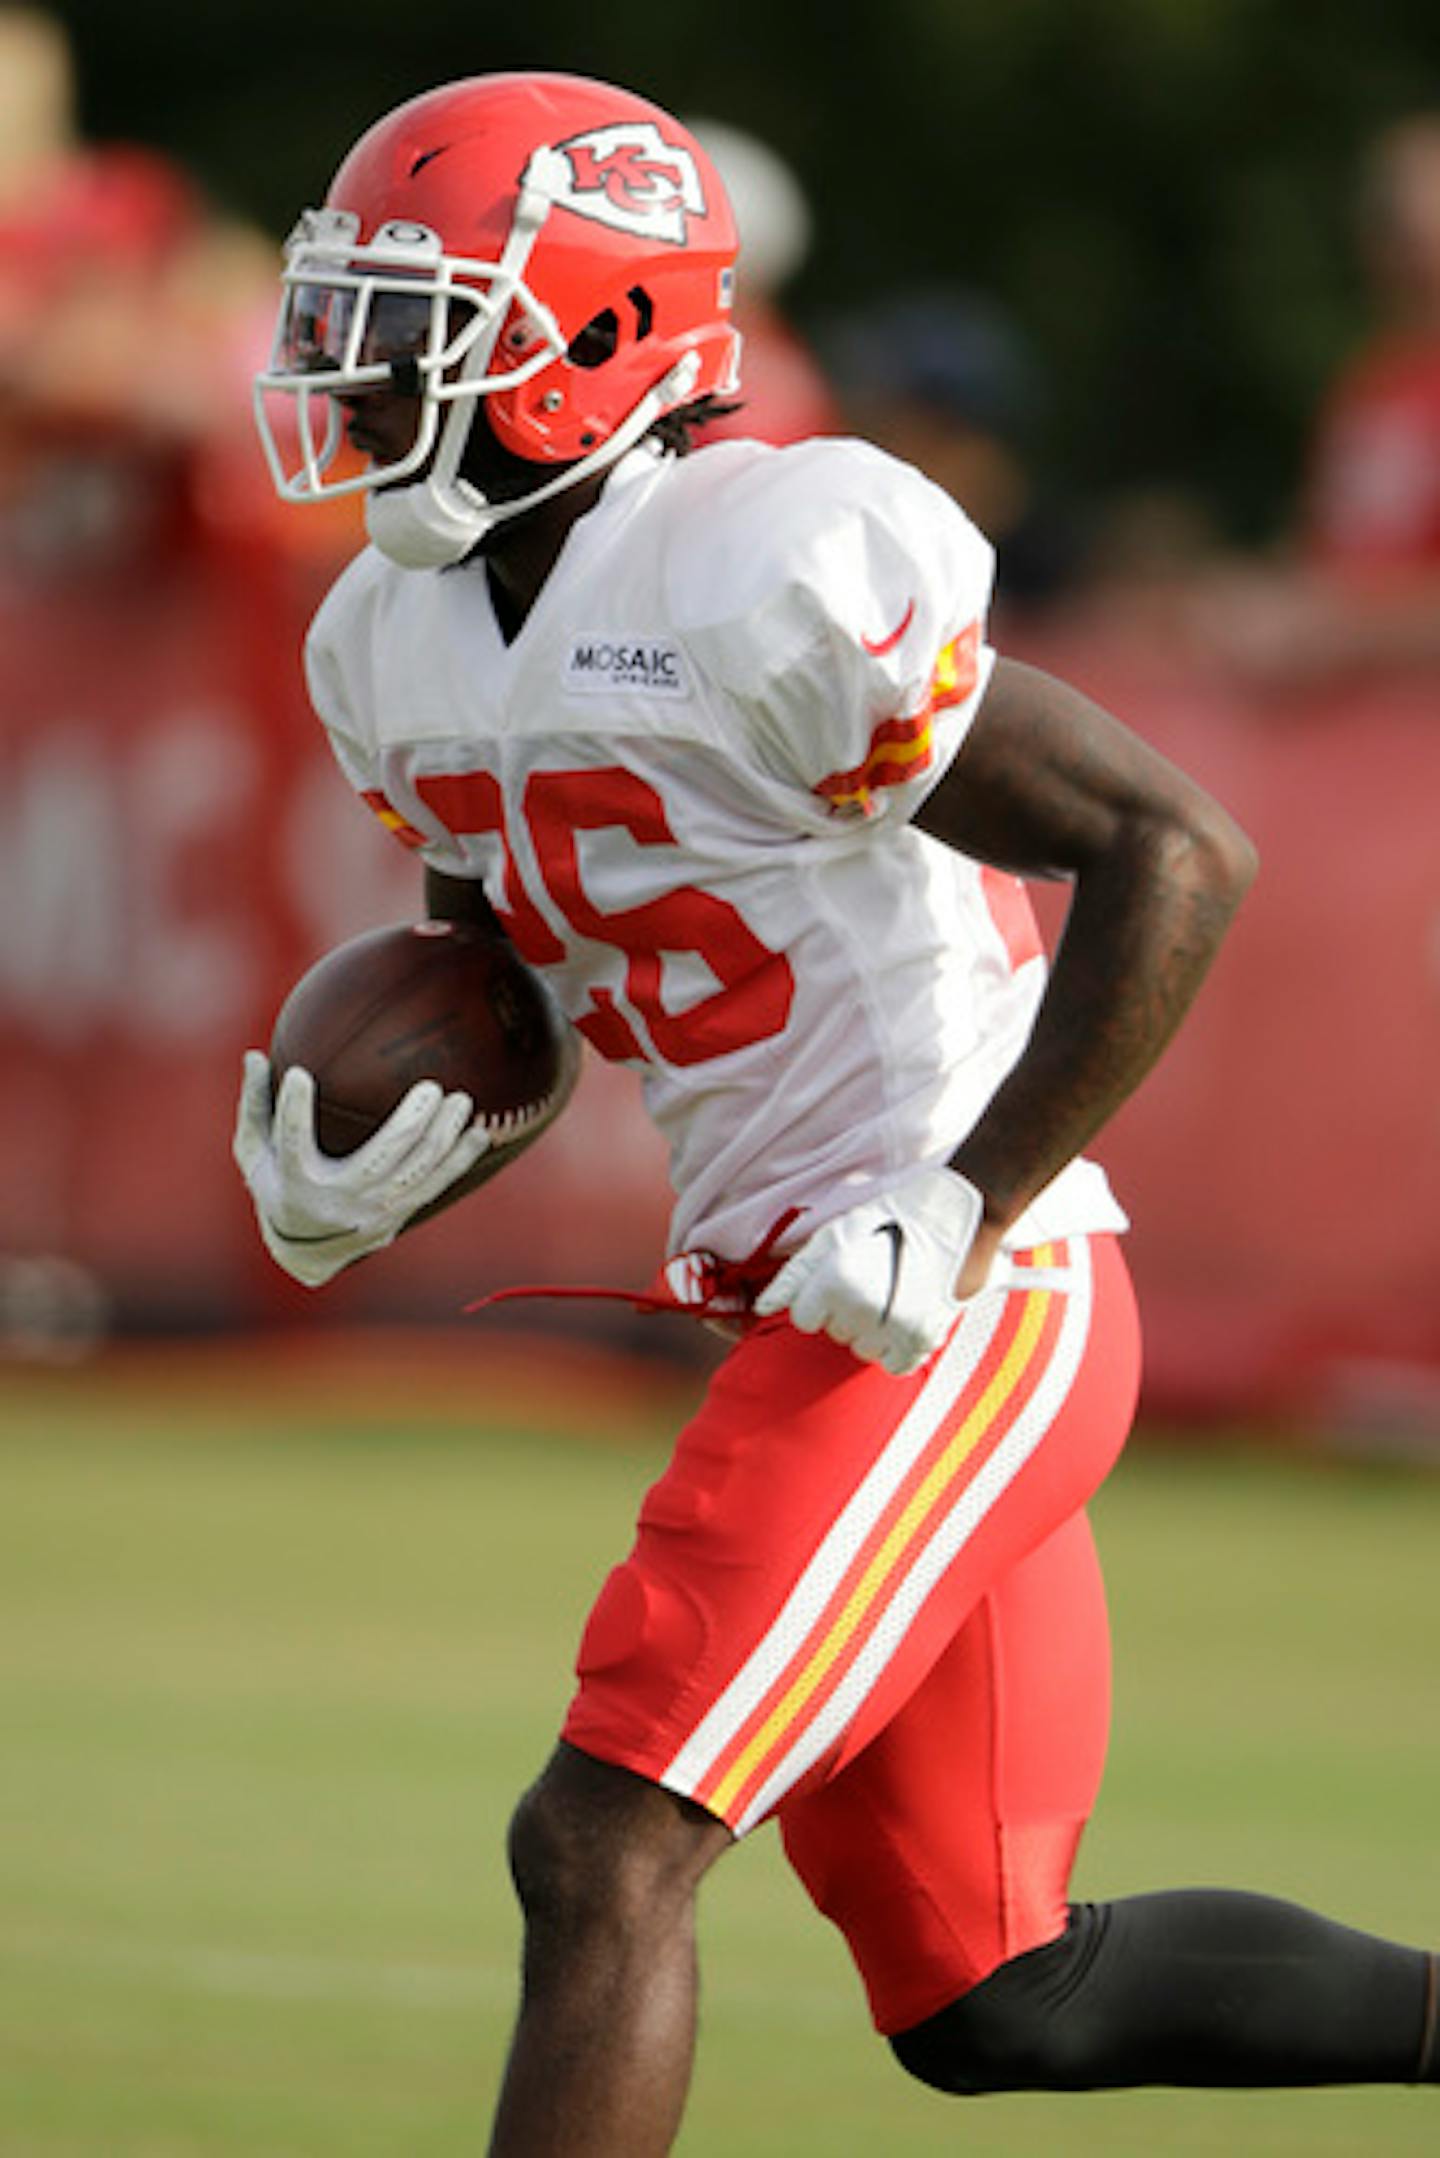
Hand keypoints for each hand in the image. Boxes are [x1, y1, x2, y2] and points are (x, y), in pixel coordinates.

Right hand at [232, 1050, 490, 1286]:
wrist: (304, 1251)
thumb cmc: (277, 1185)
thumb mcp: (255, 1153)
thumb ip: (254, 1106)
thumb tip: (252, 1054)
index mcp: (296, 1181)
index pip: (294, 1142)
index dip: (294, 1111)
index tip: (298, 1076)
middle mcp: (339, 1200)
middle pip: (380, 1159)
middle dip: (411, 1123)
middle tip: (433, 1087)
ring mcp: (373, 1212)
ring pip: (417, 1172)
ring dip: (444, 1137)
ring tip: (462, 1101)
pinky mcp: (397, 1216)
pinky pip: (434, 1186)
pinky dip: (458, 1161)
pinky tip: (480, 1133)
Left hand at [753, 1166, 988, 1375]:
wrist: (959, 1213)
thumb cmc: (891, 1217)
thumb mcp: (835, 1233)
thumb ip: (794, 1275)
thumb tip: (760, 1308)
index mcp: (836, 1280)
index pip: (802, 1319)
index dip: (817, 1299)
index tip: (839, 1278)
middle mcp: (863, 1308)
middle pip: (834, 1334)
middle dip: (845, 1311)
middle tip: (874, 1277)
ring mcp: (896, 1327)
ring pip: (862, 1351)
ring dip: (871, 1330)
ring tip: (891, 1294)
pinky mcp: (926, 1339)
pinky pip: (895, 1365)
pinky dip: (897, 1347)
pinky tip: (905, 1317)